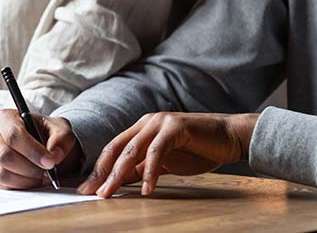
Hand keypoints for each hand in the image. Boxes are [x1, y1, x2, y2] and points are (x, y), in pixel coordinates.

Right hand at [0, 109, 81, 188]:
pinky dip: (18, 187)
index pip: (14, 135)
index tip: (50, 163)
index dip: (33, 152)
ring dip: (25, 181)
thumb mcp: (61, 130)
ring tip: (40, 178)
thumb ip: (61, 139)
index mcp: (6, 117)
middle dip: (29, 169)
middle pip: (5, 156)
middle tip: (47, 174)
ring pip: (1, 173)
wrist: (40, 143)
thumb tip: (54, 155)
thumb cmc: (48, 134)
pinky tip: (30, 180)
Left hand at [77, 112, 258, 197]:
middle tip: (91, 193)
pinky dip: (149, 172)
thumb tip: (120, 183)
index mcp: (141, 128)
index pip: (113, 149)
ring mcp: (160, 123)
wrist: (228, 137)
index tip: (87, 189)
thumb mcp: (165, 163)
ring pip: (132, 150)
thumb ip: (142, 169)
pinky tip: (147, 190)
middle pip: (117, 149)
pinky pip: (156, 152)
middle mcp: (147, 122)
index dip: (99, 169)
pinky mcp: (175, 128)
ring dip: (118, 174)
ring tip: (109, 193)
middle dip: (102, 172)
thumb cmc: (197, 150)